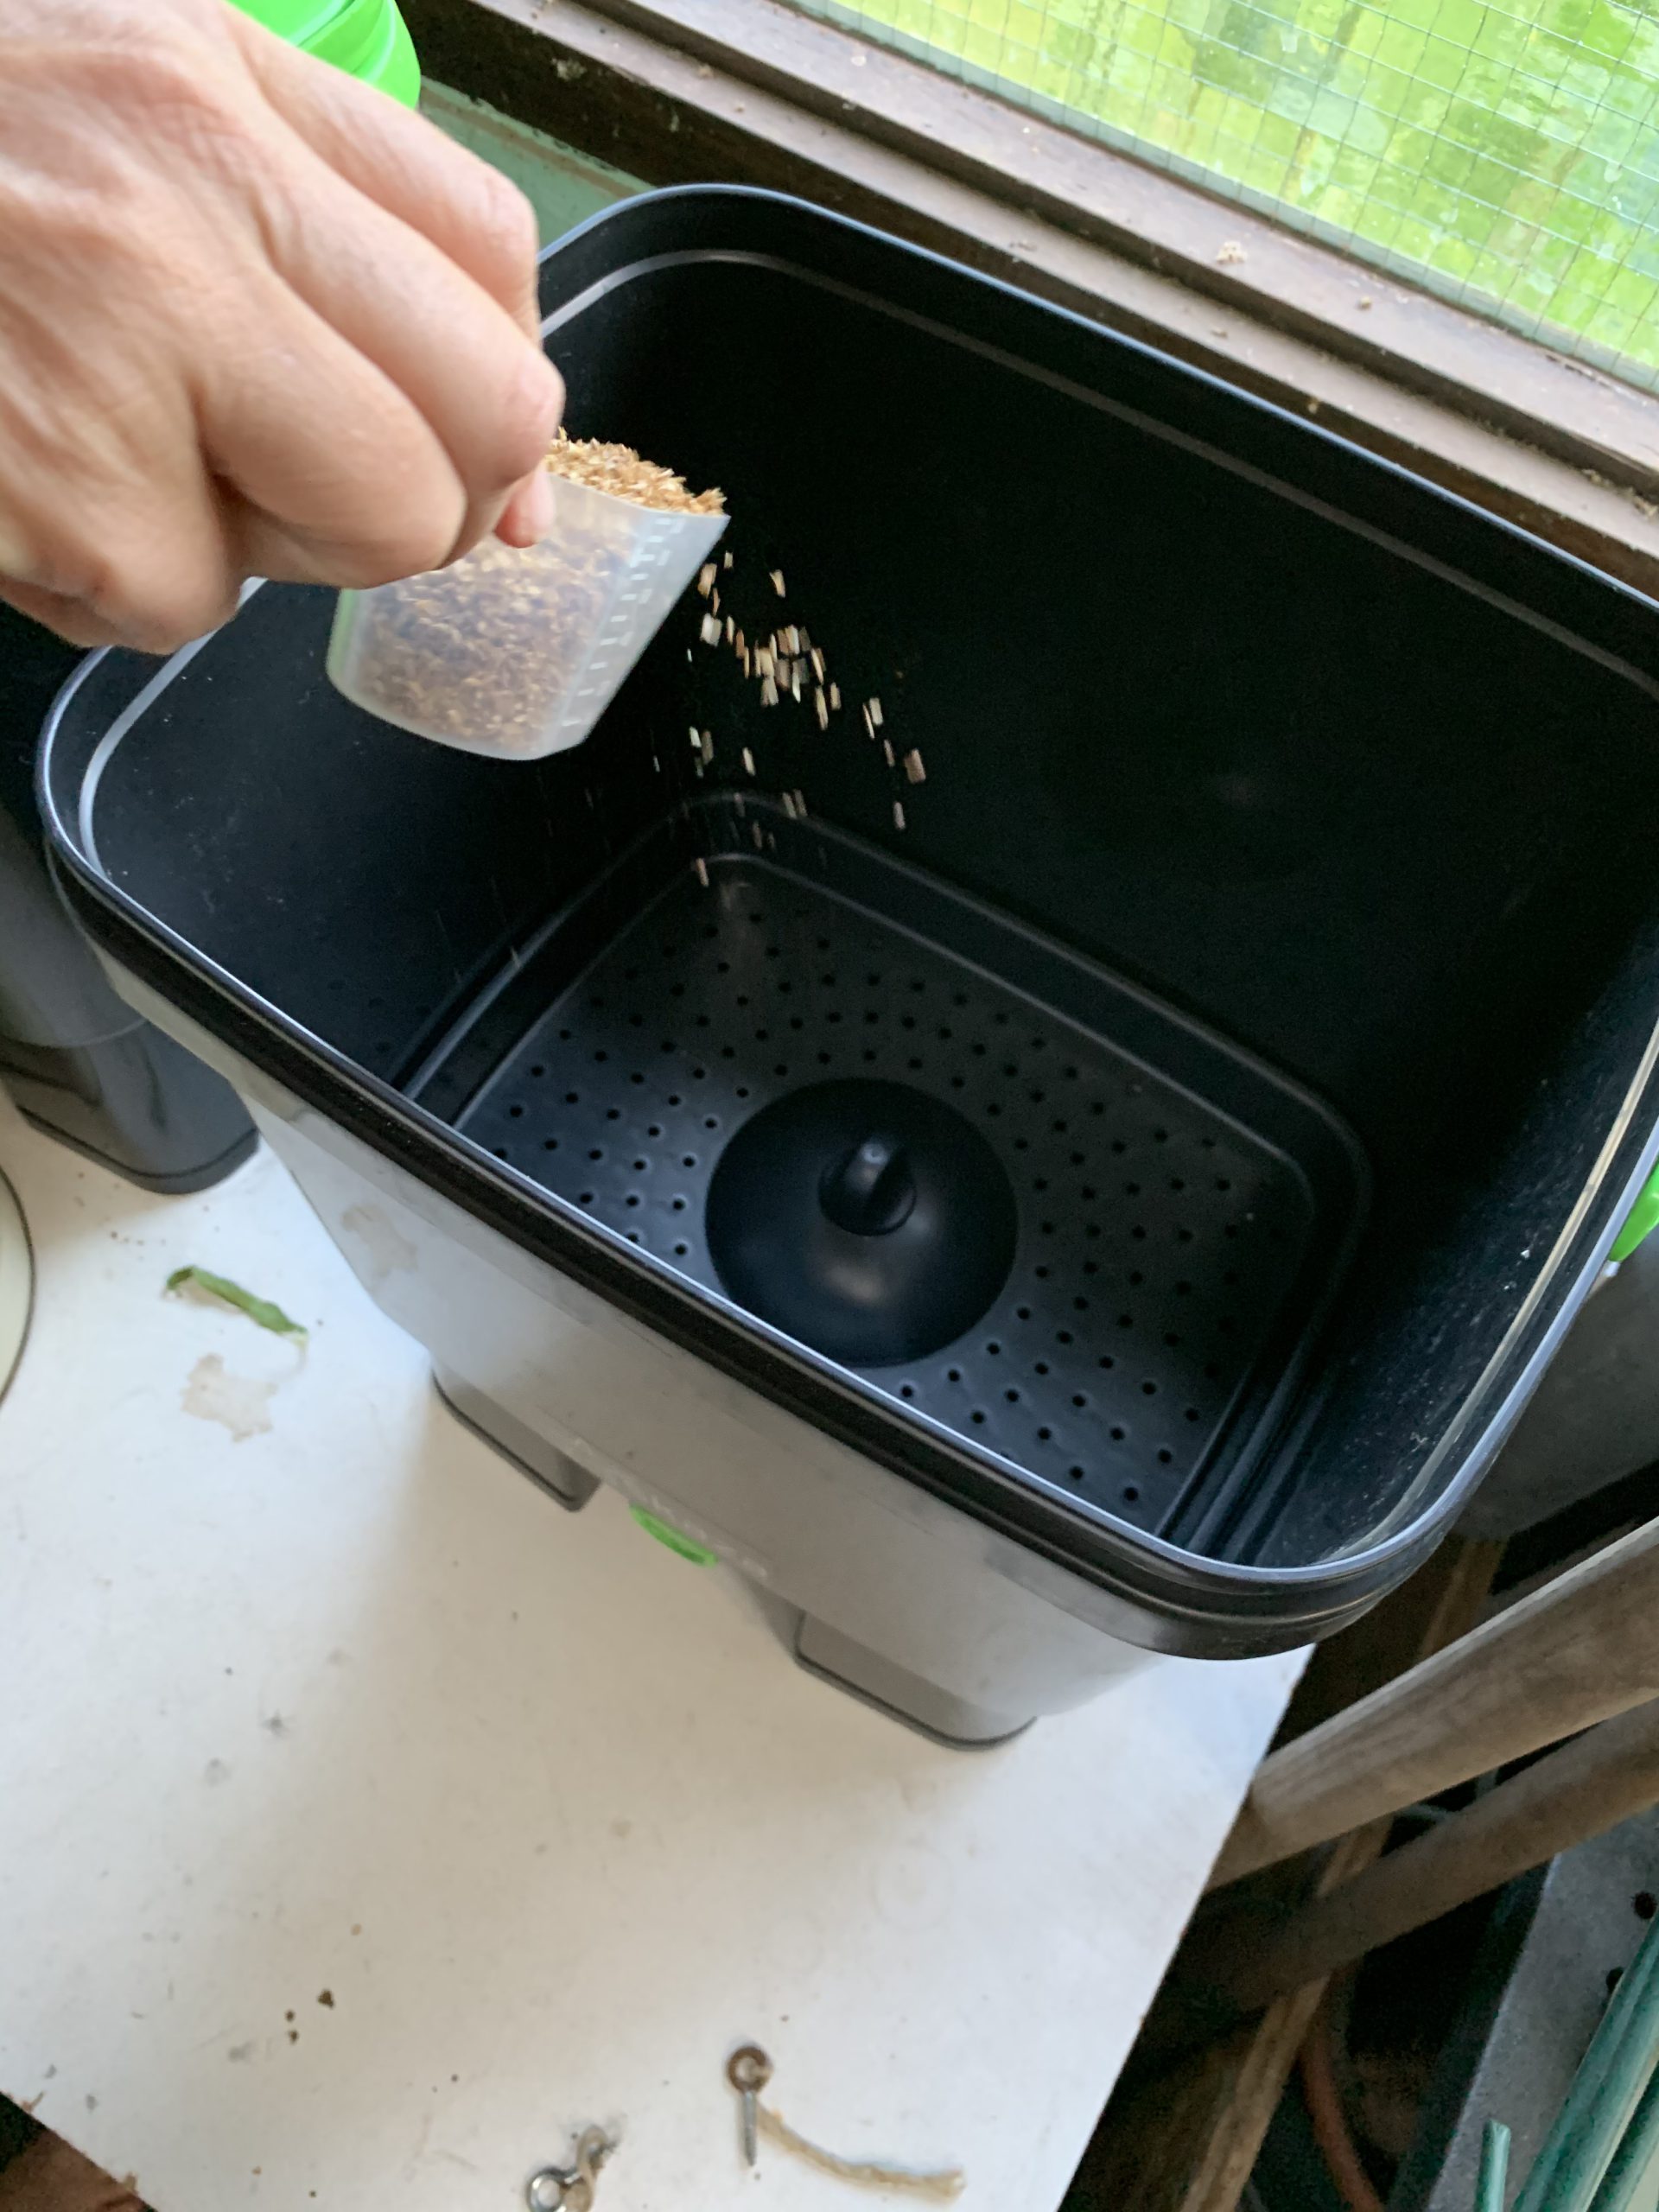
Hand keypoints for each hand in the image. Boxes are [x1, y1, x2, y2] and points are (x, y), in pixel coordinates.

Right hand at [0, 0, 563, 651]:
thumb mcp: (115, 120)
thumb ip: (318, 243)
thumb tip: (505, 479)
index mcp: (212, 80)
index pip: (492, 254)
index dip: (496, 387)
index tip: (460, 448)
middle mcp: (189, 193)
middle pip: (476, 418)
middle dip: (412, 492)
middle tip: (296, 477)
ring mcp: (121, 338)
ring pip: (356, 535)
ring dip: (262, 543)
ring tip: (124, 460)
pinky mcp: (56, 486)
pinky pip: (180, 605)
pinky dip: (111, 586)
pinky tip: (26, 490)